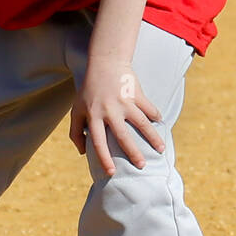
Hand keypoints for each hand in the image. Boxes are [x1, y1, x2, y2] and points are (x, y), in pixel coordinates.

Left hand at [70, 58, 164, 176]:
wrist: (105, 63)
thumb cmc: (89, 90)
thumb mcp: (76, 109)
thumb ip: (75, 131)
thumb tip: (82, 153)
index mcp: (93, 116)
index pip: (98, 142)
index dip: (104, 158)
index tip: (112, 172)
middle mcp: (109, 111)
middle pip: (123, 136)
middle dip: (133, 152)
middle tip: (142, 166)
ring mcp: (125, 102)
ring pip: (141, 123)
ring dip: (152, 138)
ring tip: (161, 150)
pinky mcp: (136, 94)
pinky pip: (149, 108)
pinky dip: (155, 117)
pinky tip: (161, 125)